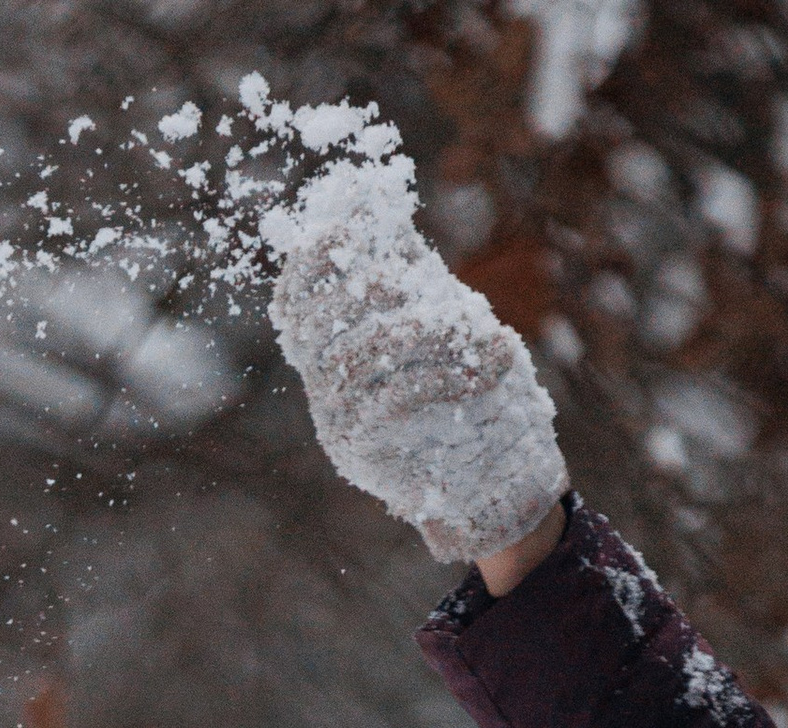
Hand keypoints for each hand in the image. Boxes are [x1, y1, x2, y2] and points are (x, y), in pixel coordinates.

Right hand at [267, 156, 568, 568]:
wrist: (489, 477)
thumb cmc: (461, 389)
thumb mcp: (430, 317)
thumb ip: (402, 263)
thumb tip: (371, 189)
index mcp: (330, 353)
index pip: (293, 303)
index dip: (312, 260)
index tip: (349, 226)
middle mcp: (322, 391)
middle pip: (317, 325)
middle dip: (366, 287)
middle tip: (411, 277)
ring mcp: (339, 425)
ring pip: (362, 355)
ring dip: (423, 328)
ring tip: (474, 325)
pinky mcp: (369, 455)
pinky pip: (398, 397)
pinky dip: (449, 371)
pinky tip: (494, 359)